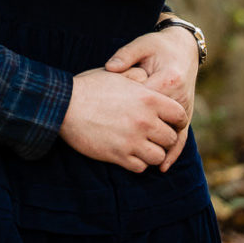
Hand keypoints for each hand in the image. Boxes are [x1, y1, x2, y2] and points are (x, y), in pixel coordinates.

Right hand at [59, 67, 187, 172]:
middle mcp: (145, 121)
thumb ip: (137, 77)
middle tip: (152, 135)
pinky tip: (128, 153)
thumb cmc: (89, 87)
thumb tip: (147, 79)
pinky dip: (137, 162)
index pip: (179, 115)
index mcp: (148, 98)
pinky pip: (140, 167)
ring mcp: (133, 140)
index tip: (169, 122)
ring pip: (158, 156)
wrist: (64, 105)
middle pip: (171, 138)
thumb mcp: (116, 75)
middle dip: (163, 137)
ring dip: (152, 152)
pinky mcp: (119, 155)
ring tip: (141, 146)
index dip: (176, 120)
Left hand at [105, 27, 198, 171]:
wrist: (182, 46)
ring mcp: (185, 107)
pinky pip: (181, 138)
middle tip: (116, 146)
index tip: (105, 120)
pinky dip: (172, 153)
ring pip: (172, 135)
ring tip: (135, 163)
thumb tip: (109, 68)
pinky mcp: (186, 114)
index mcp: (167, 79)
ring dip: (155, 149)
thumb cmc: (157, 46)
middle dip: (139, 136)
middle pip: (158, 124)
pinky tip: (160, 167)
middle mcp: (179, 96)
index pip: (145, 104)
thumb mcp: (140, 45)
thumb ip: (125, 56)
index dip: (126, 113)